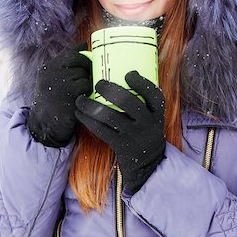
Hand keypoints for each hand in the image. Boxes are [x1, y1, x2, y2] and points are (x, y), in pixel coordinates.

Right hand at [27, 41, 91, 146]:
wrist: (45, 126)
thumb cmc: (53, 101)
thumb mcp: (53, 79)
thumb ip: (66, 62)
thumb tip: (84, 44)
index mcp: (48, 68)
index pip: (70, 53)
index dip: (82, 57)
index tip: (86, 62)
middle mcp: (52, 73)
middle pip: (79, 61)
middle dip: (86, 69)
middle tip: (84, 80)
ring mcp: (61, 83)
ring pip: (84, 74)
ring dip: (86, 83)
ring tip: (79, 93)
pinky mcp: (70, 94)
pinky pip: (87, 85)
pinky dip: (87, 92)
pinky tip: (81, 99)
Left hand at [75, 71, 165, 192]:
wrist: (149, 164)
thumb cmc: (145, 130)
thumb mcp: (152, 117)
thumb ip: (143, 101)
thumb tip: (123, 72)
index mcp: (157, 113)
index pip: (154, 95)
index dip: (142, 83)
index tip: (128, 74)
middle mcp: (148, 123)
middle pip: (130, 103)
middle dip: (111, 90)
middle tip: (98, 83)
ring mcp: (134, 135)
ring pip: (111, 117)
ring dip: (92, 106)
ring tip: (80, 99)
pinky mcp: (121, 146)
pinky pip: (102, 130)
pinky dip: (88, 120)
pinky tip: (80, 113)